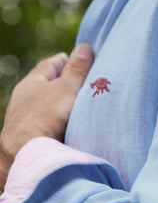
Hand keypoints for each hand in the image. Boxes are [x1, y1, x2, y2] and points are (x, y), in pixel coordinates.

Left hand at [0, 44, 93, 189]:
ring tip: (81, 107)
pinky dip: (59, 121)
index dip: (69, 60)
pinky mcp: (28, 136)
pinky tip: (70, 126)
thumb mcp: (67, 87)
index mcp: (31, 82)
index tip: (84, 61)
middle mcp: (24, 98)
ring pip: (48, 105)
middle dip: (67, 83)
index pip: (52, 63)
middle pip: (49, 84)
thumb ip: (77, 68)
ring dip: (63, 104)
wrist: (25, 155)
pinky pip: (47, 122)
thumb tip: (84, 47)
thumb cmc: (46, 116)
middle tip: (87, 84)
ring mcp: (24, 118)